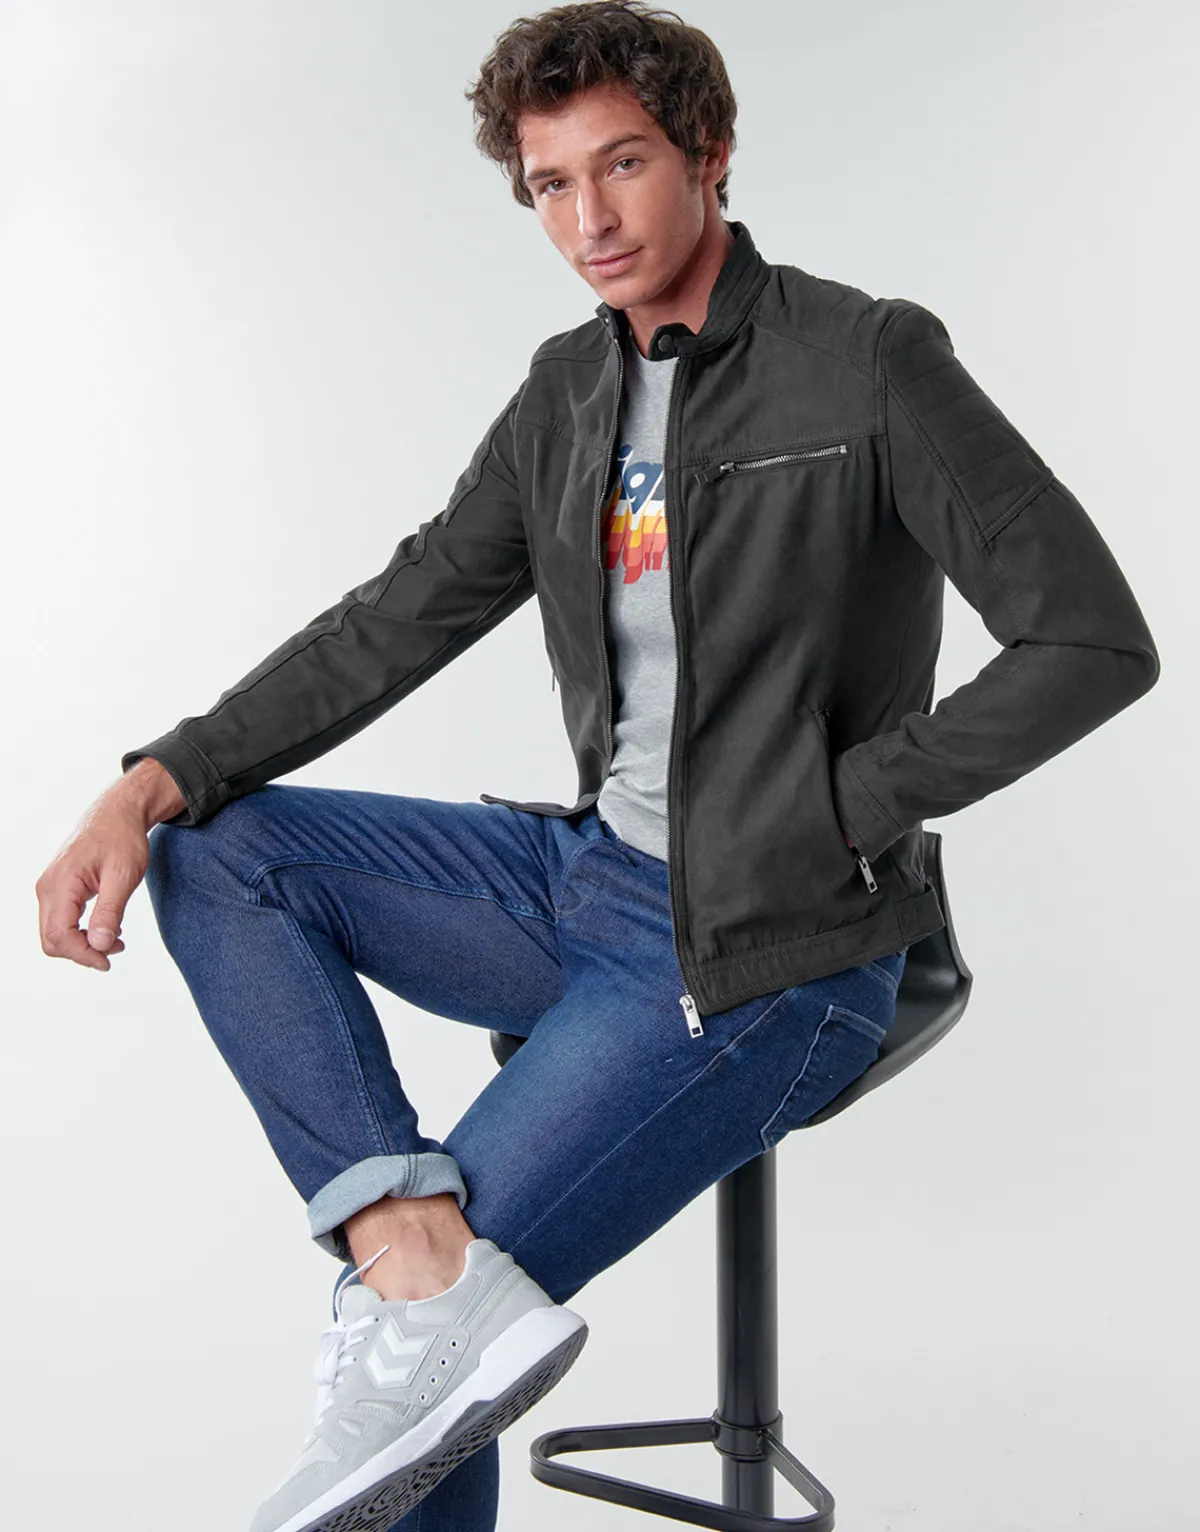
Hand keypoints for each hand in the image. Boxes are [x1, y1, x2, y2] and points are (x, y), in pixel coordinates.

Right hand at [36, 785, 151, 971]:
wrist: (117, 814)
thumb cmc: (122, 839)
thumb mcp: (123, 875)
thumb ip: (109, 911)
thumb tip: (99, 945)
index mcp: (61, 884)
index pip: (60, 936)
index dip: (83, 955)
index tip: (109, 961)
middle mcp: (48, 888)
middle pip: (52, 940)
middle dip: (82, 953)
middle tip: (116, 951)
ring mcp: (50, 888)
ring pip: (55, 933)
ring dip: (82, 944)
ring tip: (116, 941)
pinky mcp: (58, 889)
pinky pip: (60, 921)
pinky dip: (80, 932)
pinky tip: (106, 929)